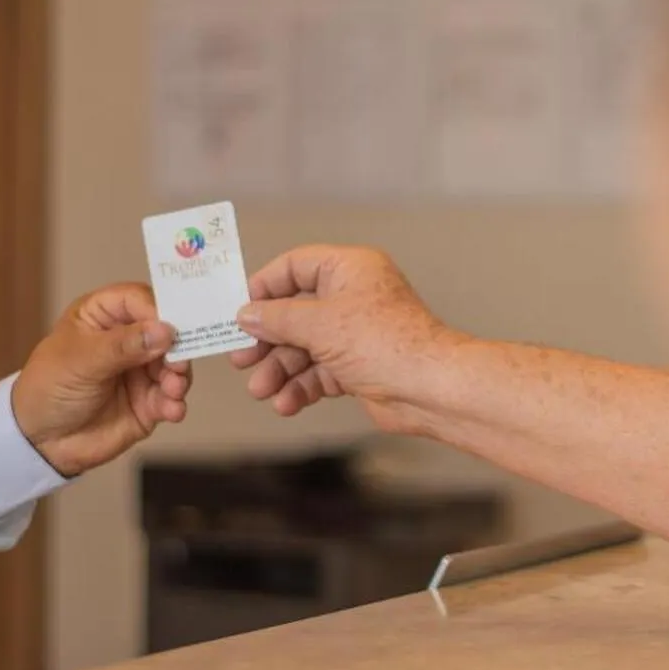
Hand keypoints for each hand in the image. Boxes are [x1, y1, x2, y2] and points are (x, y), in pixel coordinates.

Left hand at [11, 283, 192, 475]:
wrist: (40, 443)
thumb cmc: (48, 389)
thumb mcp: (79, 361)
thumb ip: (122, 346)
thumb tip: (165, 331)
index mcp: (103, 316)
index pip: (139, 300)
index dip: (158, 310)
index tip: (171, 329)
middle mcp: (127, 339)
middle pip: (166, 331)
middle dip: (177, 347)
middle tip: (177, 364)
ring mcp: (140, 371)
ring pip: (175, 364)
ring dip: (179, 376)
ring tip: (172, 390)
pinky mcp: (149, 402)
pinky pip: (172, 397)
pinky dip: (176, 402)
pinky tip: (171, 410)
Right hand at [231, 245, 465, 432]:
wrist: (430, 388)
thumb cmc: (384, 343)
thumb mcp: (320, 324)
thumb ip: (278, 318)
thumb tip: (247, 313)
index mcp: (349, 269)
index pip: (296, 266)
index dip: (265, 287)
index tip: (238, 311)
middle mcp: (353, 296)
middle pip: (296, 312)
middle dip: (267, 340)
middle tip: (241, 359)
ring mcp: (357, 333)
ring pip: (305, 347)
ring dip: (280, 370)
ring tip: (261, 390)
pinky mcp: (359, 366)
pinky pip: (321, 372)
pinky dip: (302, 387)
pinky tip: (286, 403)